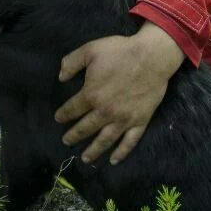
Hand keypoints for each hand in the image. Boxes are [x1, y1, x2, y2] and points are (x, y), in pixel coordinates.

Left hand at [54, 21, 185, 164]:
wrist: (152, 57)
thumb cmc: (121, 52)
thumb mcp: (90, 50)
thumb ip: (71, 62)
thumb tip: (61, 78)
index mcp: (91, 95)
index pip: (73, 109)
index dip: (63, 114)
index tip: (58, 118)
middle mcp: (105, 112)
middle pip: (86, 128)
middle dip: (74, 135)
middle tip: (66, 141)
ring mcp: (123, 119)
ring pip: (105, 140)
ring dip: (93, 151)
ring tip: (85, 159)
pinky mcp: (140, 121)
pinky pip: (129, 141)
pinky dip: (121, 152)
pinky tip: (114, 160)